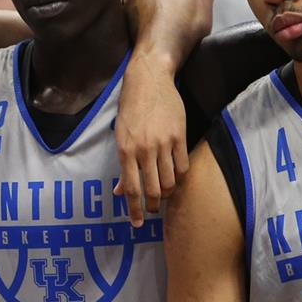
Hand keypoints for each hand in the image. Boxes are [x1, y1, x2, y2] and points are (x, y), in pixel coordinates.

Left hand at [113, 60, 187, 226]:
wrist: (149, 78)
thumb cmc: (131, 107)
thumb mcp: (120, 135)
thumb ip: (122, 165)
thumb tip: (119, 192)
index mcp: (125, 150)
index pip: (131, 189)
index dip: (135, 210)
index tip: (137, 224)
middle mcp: (144, 150)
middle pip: (153, 190)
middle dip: (154, 206)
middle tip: (154, 210)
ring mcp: (163, 143)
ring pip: (170, 181)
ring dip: (168, 194)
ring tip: (165, 196)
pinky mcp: (179, 136)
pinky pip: (183, 166)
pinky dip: (180, 178)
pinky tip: (176, 179)